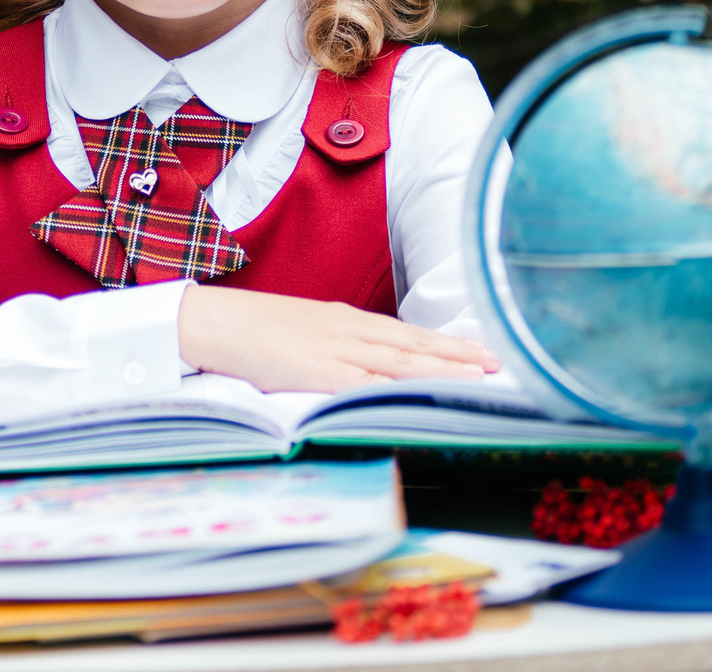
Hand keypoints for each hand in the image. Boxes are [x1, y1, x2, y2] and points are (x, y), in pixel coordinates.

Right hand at [176, 284, 498, 393]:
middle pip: (414, 343)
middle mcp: (347, 330)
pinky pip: (369, 380)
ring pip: (402, 359)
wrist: (212, 322)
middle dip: (458, 353)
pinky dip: (403, 386)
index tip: (476, 347)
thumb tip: (355, 364)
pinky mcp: (321, 370)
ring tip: (481, 373)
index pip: (404, 332)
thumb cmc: (248, 329)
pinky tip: (426, 392)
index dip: (442, 343)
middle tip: (499, 358)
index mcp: (342, 320)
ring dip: (444, 368)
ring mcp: (336, 349)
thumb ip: (330, 344)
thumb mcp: (299, 330)